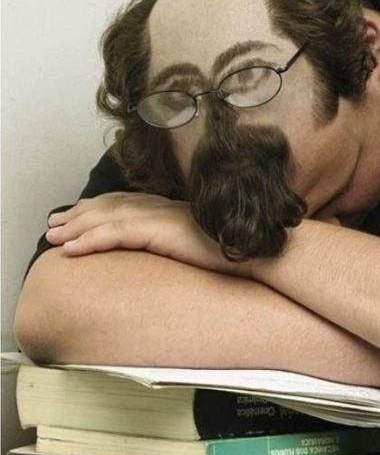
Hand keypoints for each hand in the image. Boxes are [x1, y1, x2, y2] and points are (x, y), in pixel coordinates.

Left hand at [46, 192, 251, 278]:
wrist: (253, 251)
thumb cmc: (227, 248)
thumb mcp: (192, 241)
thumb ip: (171, 238)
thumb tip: (159, 247)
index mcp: (164, 208)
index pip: (120, 203)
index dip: (93, 209)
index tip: (73, 217)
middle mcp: (157, 207)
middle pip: (106, 206)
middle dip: (76, 215)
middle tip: (52, 225)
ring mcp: (157, 216)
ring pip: (105, 218)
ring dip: (75, 228)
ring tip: (51, 238)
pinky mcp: (159, 230)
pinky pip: (115, 234)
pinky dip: (89, 240)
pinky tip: (71, 250)